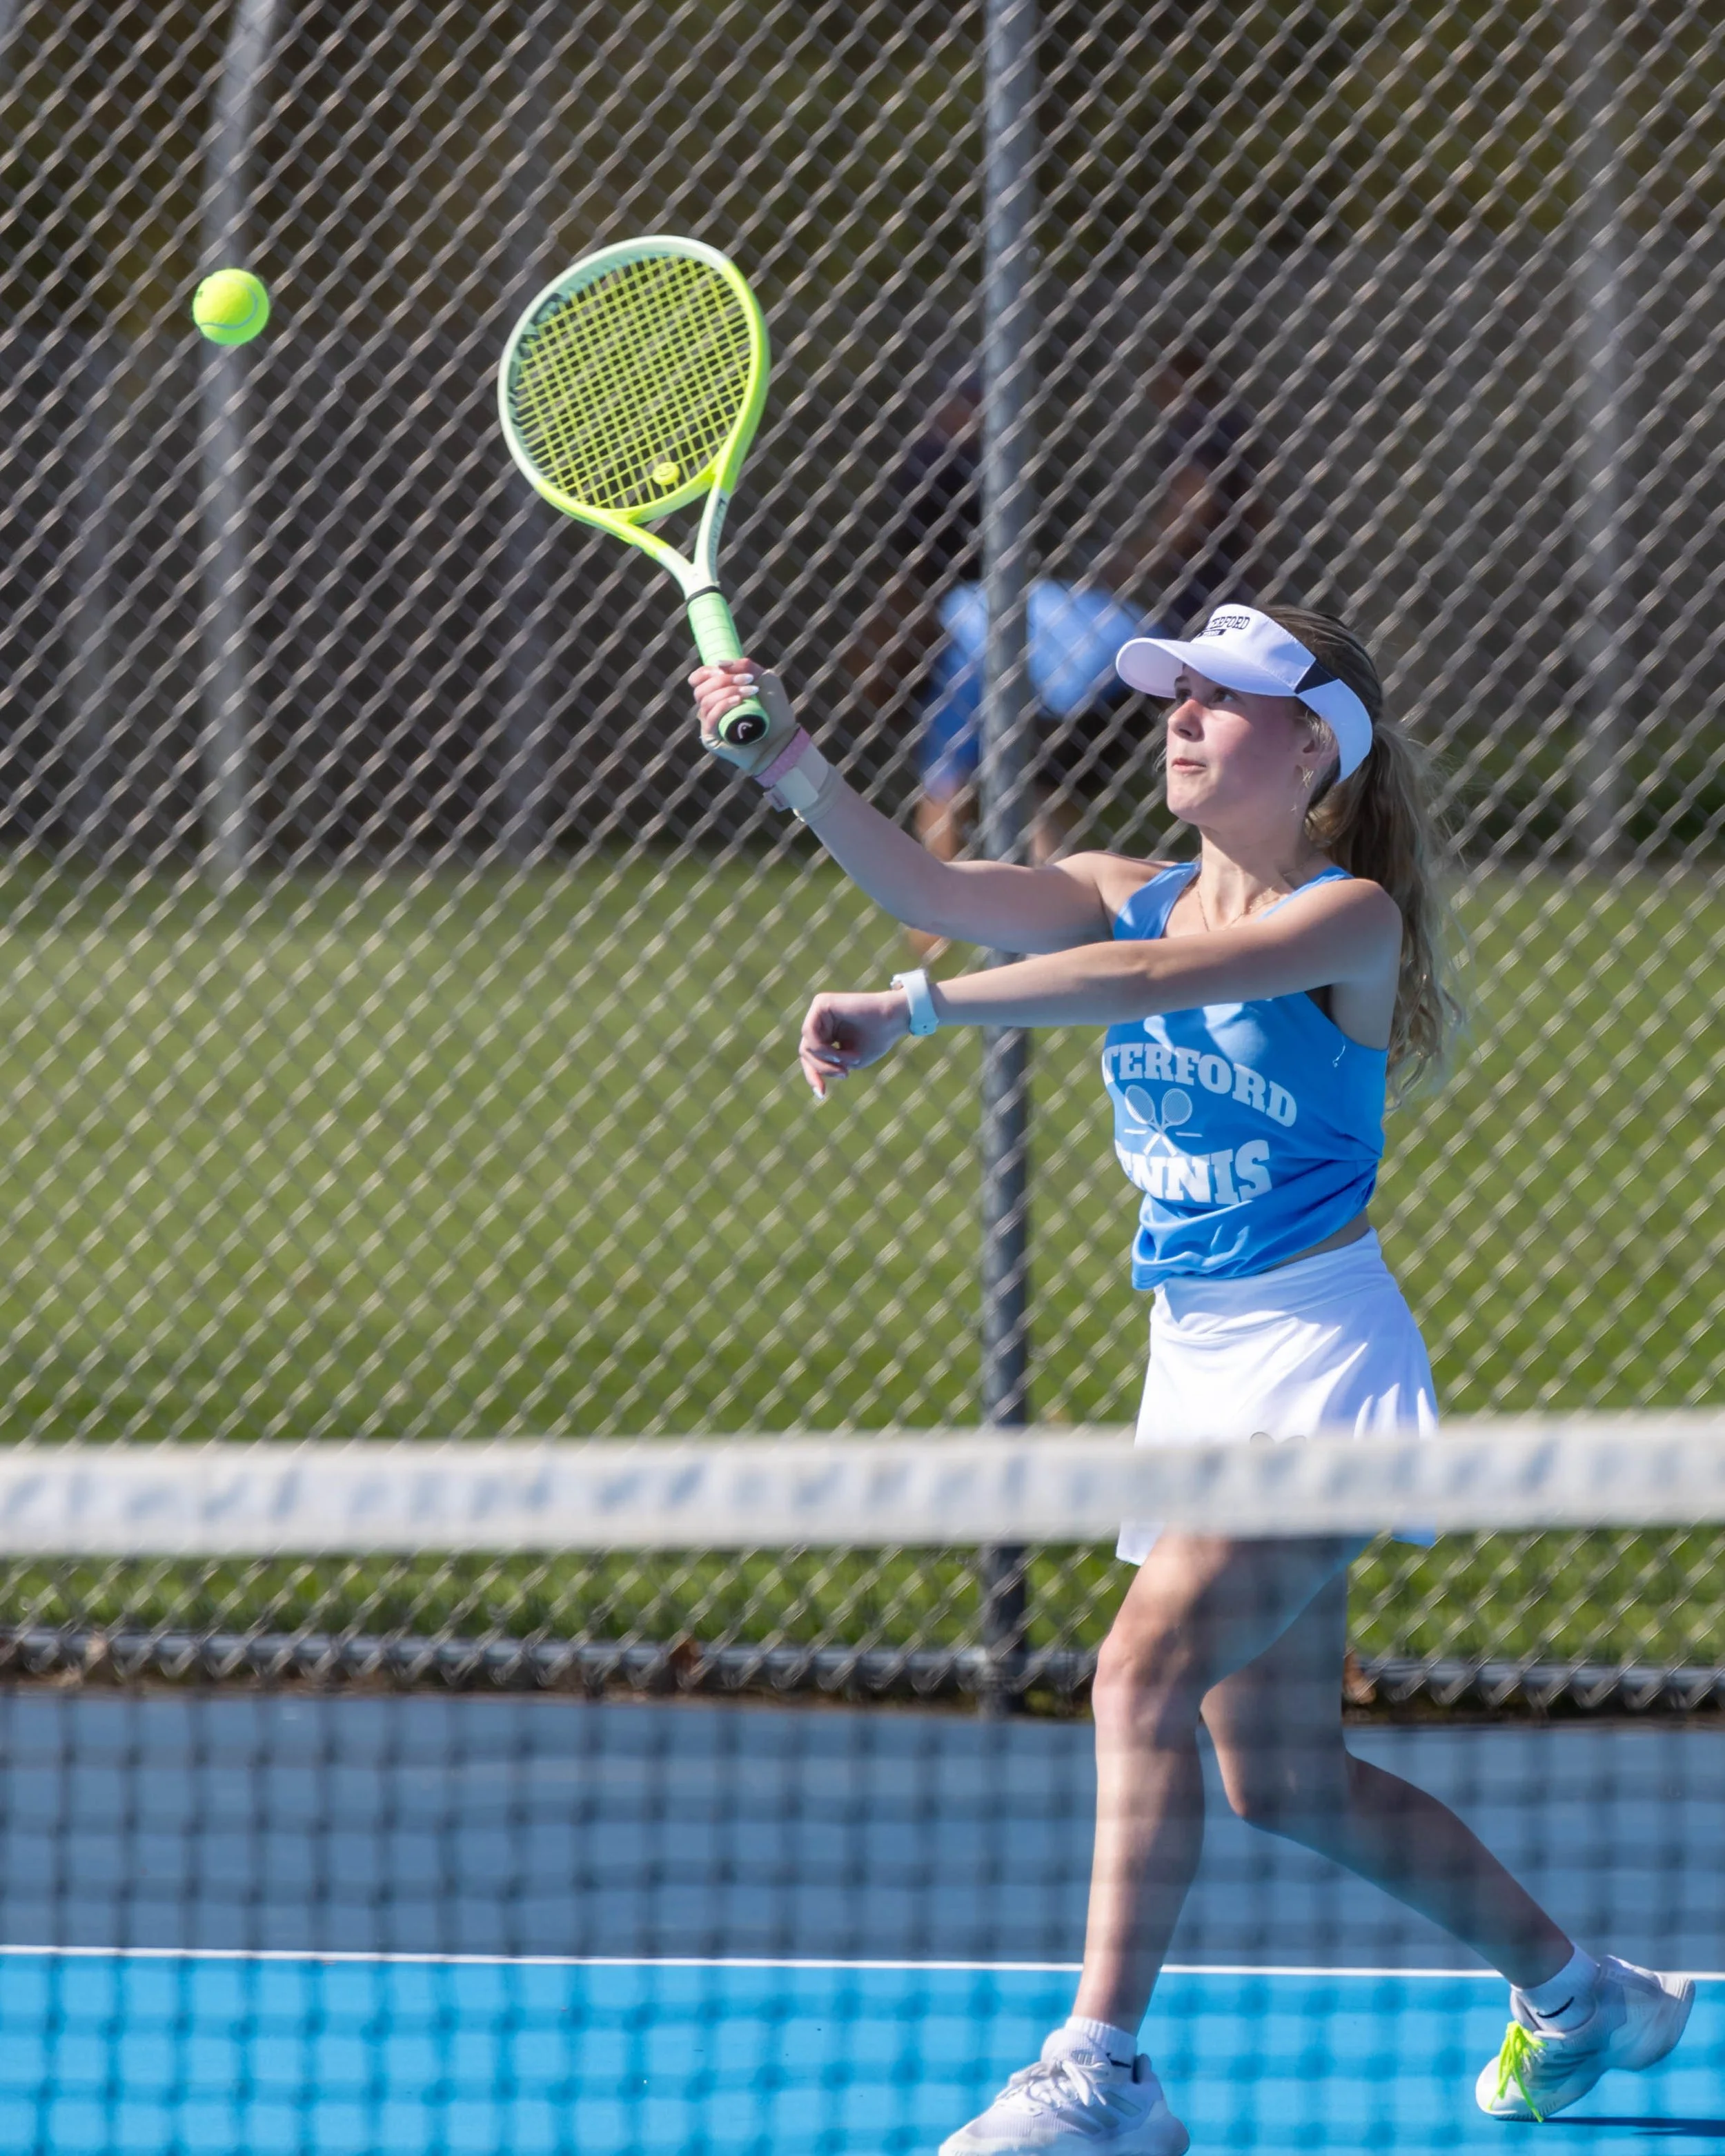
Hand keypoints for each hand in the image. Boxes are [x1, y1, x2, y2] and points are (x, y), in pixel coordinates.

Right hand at [688, 658, 796, 777]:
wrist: (782, 740)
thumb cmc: (776, 711)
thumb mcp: (765, 679)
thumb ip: (745, 666)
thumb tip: (718, 663)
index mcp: (719, 694)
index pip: (698, 679)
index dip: (706, 671)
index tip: (723, 668)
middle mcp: (711, 709)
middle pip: (700, 689)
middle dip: (723, 680)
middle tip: (748, 680)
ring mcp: (710, 725)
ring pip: (705, 701)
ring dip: (728, 691)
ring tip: (750, 692)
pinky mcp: (711, 739)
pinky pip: (709, 717)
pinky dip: (723, 705)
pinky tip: (738, 702)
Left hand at [798, 988, 910, 1099]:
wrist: (894, 1019)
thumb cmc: (877, 1039)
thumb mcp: (850, 1061)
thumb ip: (829, 1066)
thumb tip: (811, 1072)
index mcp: (827, 1032)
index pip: (811, 1056)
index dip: (814, 1075)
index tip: (822, 1094)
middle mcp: (821, 1020)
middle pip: (806, 1053)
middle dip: (822, 1069)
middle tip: (844, 1074)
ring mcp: (819, 1010)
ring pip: (807, 1047)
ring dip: (827, 1061)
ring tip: (850, 1061)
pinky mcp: (821, 1003)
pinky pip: (809, 1034)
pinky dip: (823, 1050)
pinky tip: (840, 1054)